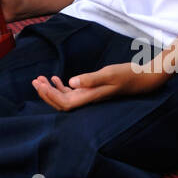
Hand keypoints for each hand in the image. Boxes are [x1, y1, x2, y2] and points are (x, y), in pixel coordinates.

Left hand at [32, 61, 165, 111]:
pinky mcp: (92, 90)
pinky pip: (73, 92)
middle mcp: (88, 99)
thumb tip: (71, 83)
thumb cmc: (127, 74)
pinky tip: (56, 78)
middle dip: (46, 93)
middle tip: (35, 80)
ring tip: (40, 79)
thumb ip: (90, 79)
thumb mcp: (108, 74)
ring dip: (51, 89)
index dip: (49, 96)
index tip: (39, 84)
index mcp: (89, 97)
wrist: (142, 78)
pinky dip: (61, 86)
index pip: (64, 103)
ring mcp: (90, 96)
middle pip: (61, 103)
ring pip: (65, 97)